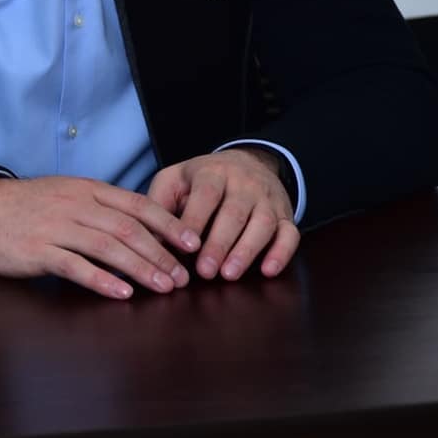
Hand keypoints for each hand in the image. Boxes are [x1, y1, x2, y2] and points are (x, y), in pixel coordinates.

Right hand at [0, 174, 199, 300]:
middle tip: (182, 277)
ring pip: (106, 246)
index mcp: (85, 189)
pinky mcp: (37, 250)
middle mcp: (74, 204)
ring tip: (163, 288)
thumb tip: (144, 231)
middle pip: (127, 228)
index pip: (136, 204)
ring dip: (140, 268)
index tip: (191, 243)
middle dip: (160, 253)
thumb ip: (101, 208)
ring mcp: (55, 226)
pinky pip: (75, 265)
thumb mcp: (67, 196)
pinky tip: (121, 294)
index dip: (168, 224)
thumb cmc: (28, 208)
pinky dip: (102, 280)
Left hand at [146, 149, 298, 281]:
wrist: (247, 162)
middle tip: (204, 271)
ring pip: (263, 224)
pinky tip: (268, 271)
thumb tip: (146, 236)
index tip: (184, 247)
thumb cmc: (201, 179)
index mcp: (212, 172)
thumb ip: (158, 202)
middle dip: (219, 243)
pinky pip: (290, 234)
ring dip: (247, 251)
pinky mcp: (285, 216)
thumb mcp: (174, 179)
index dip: (196, 220)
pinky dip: (282, 253)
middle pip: (234, 212)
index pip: (206, 194)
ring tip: (229, 274)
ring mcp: (267, 199)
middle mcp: (244, 183)